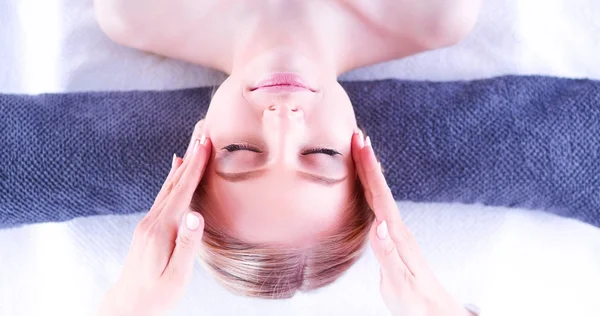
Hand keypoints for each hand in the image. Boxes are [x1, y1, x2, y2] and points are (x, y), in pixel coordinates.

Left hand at [98, 128, 211, 315]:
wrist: (127, 306)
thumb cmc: (156, 295)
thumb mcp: (176, 275)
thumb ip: (187, 245)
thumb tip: (195, 215)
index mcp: (162, 229)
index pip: (182, 191)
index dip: (196, 165)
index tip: (206, 142)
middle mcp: (153, 221)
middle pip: (174, 182)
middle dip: (191, 156)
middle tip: (203, 132)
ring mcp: (149, 223)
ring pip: (169, 186)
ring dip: (183, 164)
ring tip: (194, 145)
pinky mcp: (150, 228)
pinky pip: (165, 195)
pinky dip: (174, 179)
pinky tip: (176, 171)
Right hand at [352, 132, 473, 315]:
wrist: (432, 310)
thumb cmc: (415, 300)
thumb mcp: (399, 283)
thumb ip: (388, 255)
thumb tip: (378, 225)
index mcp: (396, 235)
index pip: (381, 196)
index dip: (370, 169)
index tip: (361, 144)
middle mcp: (397, 228)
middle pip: (380, 188)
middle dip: (368, 161)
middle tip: (357, 135)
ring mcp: (395, 231)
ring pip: (379, 194)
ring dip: (370, 171)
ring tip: (360, 151)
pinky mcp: (392, 237)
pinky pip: (378, 205)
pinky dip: (372, 189)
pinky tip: (368, 185)